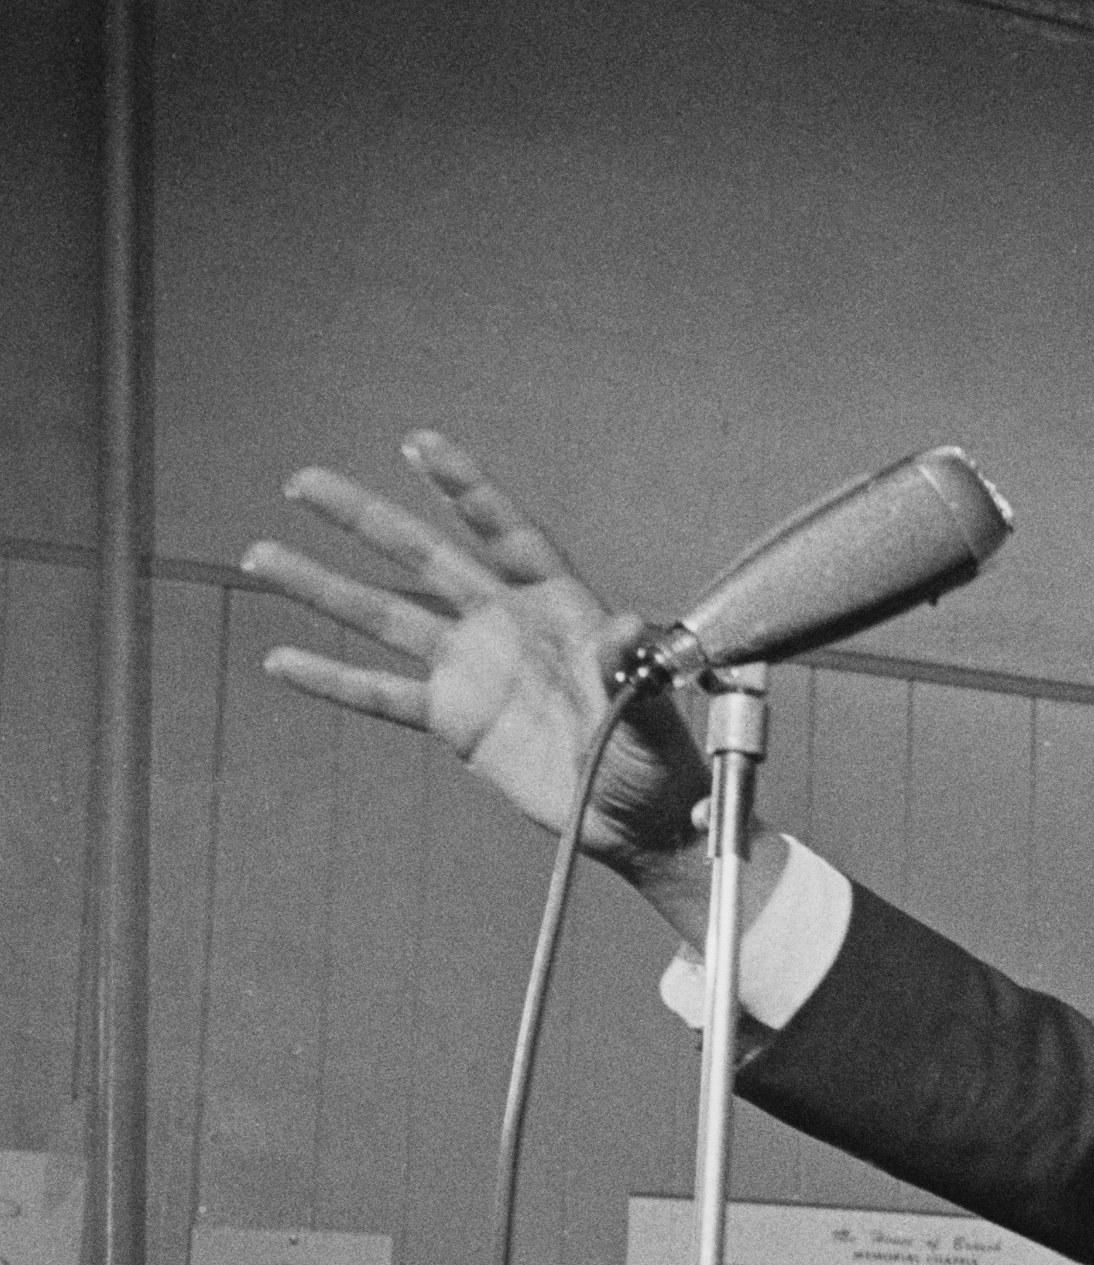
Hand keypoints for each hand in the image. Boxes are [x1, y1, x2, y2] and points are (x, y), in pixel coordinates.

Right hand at [245, 434, 709, 887]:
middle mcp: (506, 625)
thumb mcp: (654, 713)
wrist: (640, 820)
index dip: (466, 491)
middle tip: (303, 482)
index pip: (507, 534)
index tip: (419, 444)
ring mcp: (474, 669)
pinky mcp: (454, 719)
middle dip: (366, 519)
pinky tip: (283, 661)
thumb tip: (621, 627)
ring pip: (387, 617)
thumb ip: (631, 668)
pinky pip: (384, 695)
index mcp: (561, 608)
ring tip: (262, 554)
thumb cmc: (661, 760)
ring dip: (325, 587)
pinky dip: (335, 680)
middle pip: (425, 559)